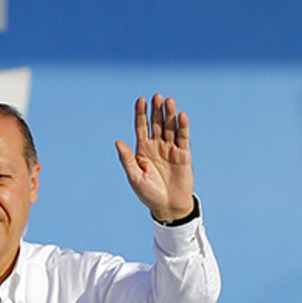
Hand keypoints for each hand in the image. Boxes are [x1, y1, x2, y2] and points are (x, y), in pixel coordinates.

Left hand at [115, 94, 195, 222]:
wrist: (168, 206)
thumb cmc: (148, 192)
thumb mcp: (134, 176)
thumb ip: (127, 159)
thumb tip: (117, 141)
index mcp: (142, 149)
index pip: (141, 126)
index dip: (141, 113)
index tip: (140, 99)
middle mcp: (156, 146)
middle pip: (156, 124)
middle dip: (156, 110)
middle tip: (157, 96)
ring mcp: (170, 149)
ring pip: (170, 128)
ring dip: (169, 115)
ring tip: (169, 101)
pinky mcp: (184, 155)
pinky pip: (183, 139)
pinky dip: (182, 127)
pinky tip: (182, 116)